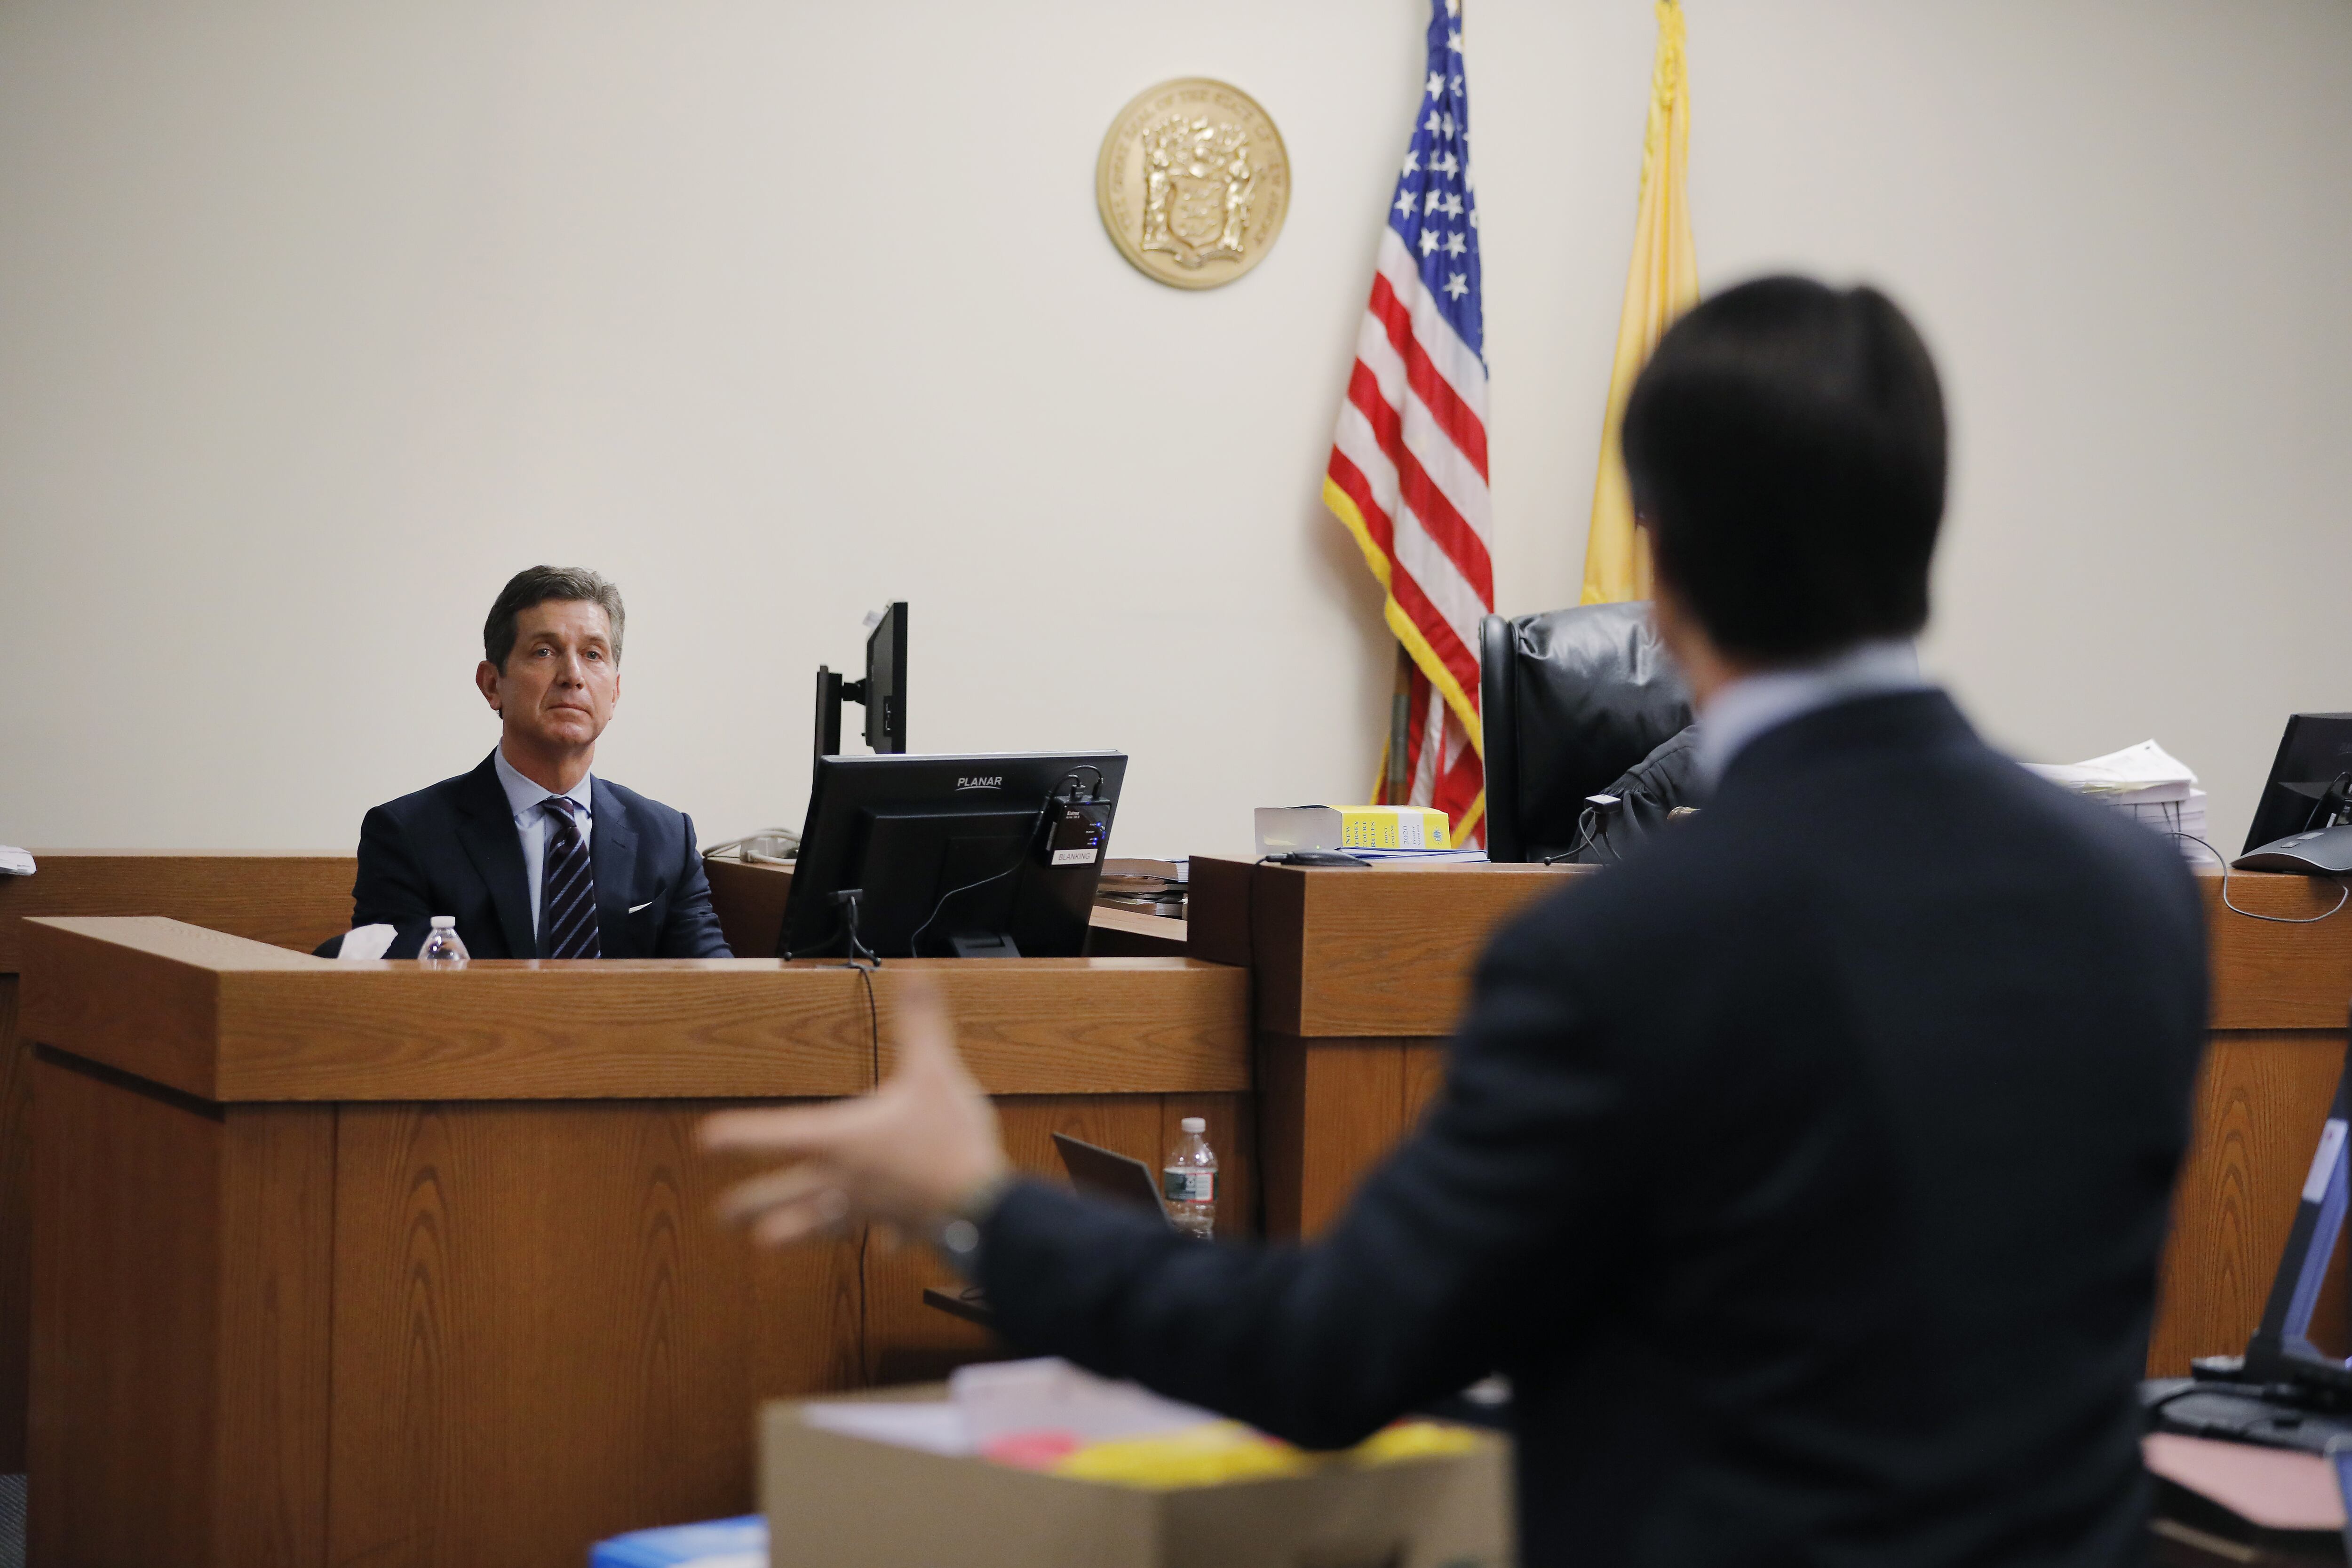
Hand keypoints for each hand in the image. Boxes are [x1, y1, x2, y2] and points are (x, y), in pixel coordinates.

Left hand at [701, 978, 1011, 1246]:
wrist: (982, 1206)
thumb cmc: (948, 1140)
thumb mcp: (934, 1071)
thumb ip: (920, 1024)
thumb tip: (916, 976)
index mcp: (841, 1140)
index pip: (778, 1134)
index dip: (741, 1135)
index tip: (707, 1140)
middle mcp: (844, 1180)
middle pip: (786, 1193)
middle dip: (752, 1202)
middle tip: (721, 1216)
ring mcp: (869, 1209)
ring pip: (819, 1223)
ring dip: (793, 1231)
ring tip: (767, 1241)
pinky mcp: (901, 1226)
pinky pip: (885, 1234)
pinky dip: (883, 1238)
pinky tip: (884, 1246)